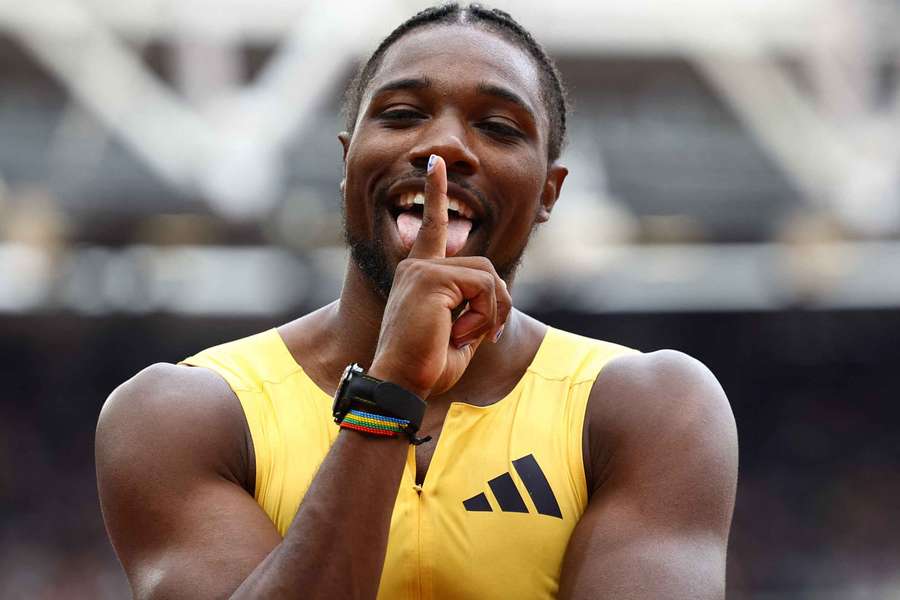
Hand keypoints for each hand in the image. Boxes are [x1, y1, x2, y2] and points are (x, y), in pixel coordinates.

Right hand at [369, 155, 510, 397]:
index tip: (435, 162)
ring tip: (466, 337)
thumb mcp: (459, 331)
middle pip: (484, 268)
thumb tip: (498, 292)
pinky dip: (485, 317)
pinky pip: (484, 288)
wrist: (401, 384)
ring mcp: (422, 269)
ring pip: (488, 277)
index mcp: (419, 274)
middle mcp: (417, 265)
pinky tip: (460, 334)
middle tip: (486, 335)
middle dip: (496, 305)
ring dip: (489, 313)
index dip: (436, 192)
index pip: (433, 226)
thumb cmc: (427, 367)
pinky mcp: (431, 278)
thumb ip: (475, 305)